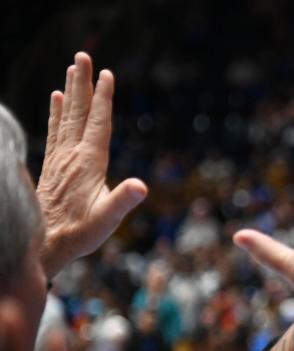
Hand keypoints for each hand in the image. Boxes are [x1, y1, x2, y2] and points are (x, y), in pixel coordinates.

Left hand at [36, 52, 147, 277]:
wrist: (43, 244)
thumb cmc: (79, 234)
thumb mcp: (107, 220)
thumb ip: (123, 201)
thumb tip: (142, 186)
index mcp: (89, 162)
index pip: (98, 123)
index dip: (103, 99)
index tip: (107, 74)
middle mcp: (72, 155)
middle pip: (79, 112)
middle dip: (83, 83)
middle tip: (83, 56)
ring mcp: (60, 159)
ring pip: (66, 117)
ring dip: (71, 92)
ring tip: (72, 69)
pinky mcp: (53, 166)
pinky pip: (55, 130)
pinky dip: (56, 112)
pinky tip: (57, 100)